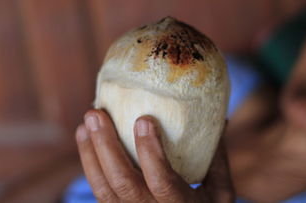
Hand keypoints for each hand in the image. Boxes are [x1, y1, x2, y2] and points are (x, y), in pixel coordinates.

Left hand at [76, 109, 234, 202]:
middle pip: (122, 183)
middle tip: (96, 113)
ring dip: (90, 153)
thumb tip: (219, 119)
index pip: (162, 182)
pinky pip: (99, 190)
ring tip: (84, 124)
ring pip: (102, 188)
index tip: (144, 119)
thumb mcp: (220, 193)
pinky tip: (85, 140)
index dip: (150, 152)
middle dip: (105, 146)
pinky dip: (89, 163)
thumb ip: (217, 159)